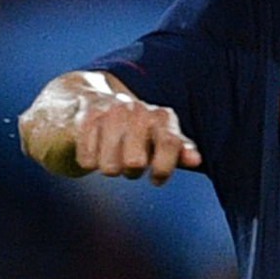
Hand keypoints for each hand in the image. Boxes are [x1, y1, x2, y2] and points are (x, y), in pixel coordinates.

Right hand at [23, 80, 201, 184]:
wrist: (83, 100)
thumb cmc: (128, 129)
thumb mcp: (156, 138)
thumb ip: (178, 149)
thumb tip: (197, 160)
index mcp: (159, 116)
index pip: (170, 144)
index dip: (162, 169)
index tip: (155, 178)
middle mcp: (135, 110)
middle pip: (135, 163)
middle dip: (131, 171)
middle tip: (128, 162)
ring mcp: (108, 113)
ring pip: (110, 167)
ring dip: (109, 168)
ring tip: (109, 156)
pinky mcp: (82, 120)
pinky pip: (87, 161)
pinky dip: (88, 162)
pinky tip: (91, 149)